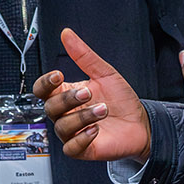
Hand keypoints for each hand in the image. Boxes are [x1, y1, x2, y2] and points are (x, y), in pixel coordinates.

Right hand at [31, 28, 151, 161]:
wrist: (141, 122)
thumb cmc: (121, 100)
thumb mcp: (104, 73)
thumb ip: (84, 55)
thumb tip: (67, 34)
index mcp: (67, 94)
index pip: (42, 90)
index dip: (45, 83)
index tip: (59, 75)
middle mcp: (67, 114)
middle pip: (49, 108)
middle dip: (68, 99)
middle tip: (89, 93)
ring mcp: (73, 132)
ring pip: (62, 127)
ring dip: (82, 117)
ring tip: (103, 110)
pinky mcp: (83, 149)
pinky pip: (70, 148)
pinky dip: (82, 138)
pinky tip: (96, 129)